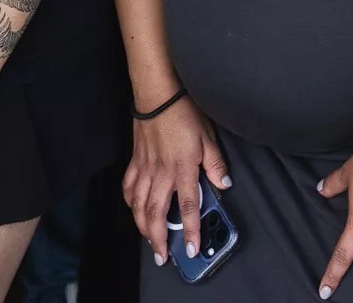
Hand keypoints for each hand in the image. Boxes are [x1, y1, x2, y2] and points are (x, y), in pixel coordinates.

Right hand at [122, 96, 228, 265]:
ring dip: (143, 227)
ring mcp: (145, 168)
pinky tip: (134, 210)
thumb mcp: (208, 137)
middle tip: (162, 256)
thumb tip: (224, 184)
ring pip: (139, 206)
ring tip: (149, 242)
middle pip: (157, 213)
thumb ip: (215, 164)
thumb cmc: (184, 113)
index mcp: (183, 168)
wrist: (158, 95)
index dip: (190, 230)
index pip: (187, 207)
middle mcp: (161, 173)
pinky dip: (130, 203)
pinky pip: (128, 187)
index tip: (192, 248)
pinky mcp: (135, 161)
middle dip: (159, 239)